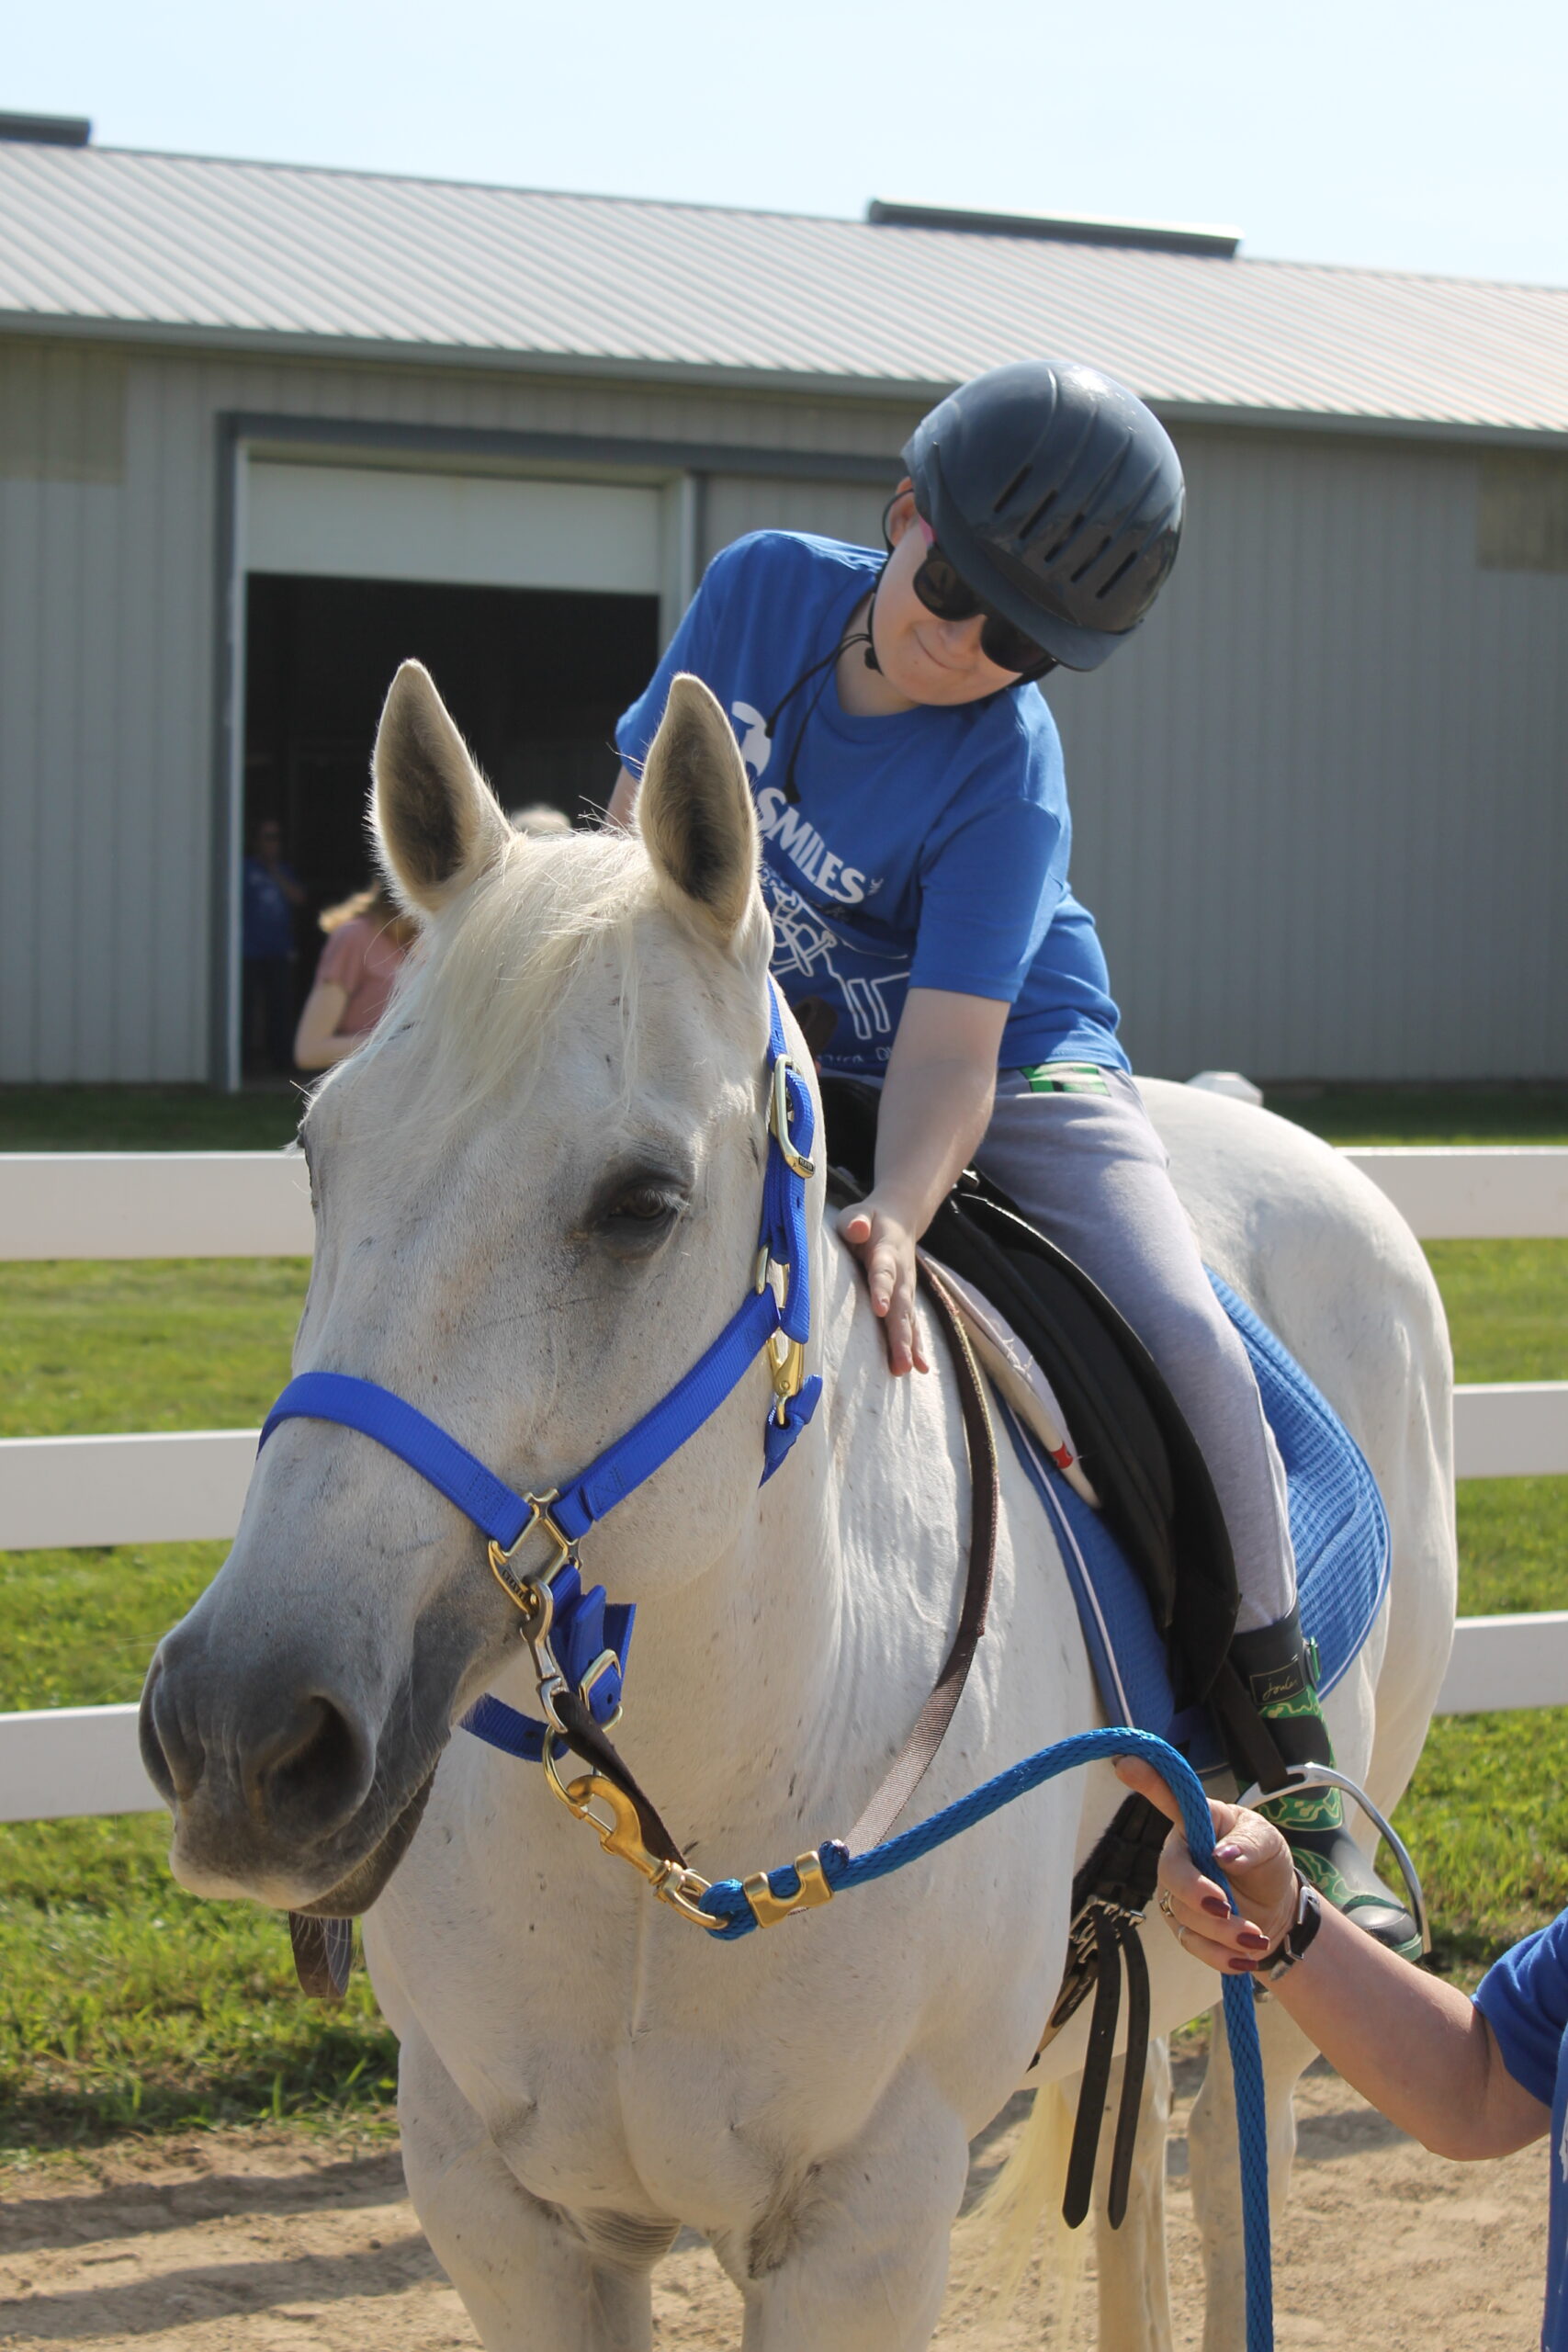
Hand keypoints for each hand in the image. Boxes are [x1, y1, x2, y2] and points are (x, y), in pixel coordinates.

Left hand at [836, 1195, 929, 1376]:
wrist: (900, 1217)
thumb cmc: (869, 1218)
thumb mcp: (858, 1212)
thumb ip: (856, 1220)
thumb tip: (857, 1228)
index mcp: (885, 1252)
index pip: (883, 1272)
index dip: (882, 1289)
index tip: (881, 1309)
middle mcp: (901, 1274)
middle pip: (901, 1306)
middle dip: (900, 1334)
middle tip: (900, 1361)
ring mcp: (907, 1288)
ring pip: (908, 1319)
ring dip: (908, 1345)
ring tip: (906, 1370)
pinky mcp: (907, 1298)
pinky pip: (913, 1324)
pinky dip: (917, 1346)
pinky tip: (920, 1369)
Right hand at [1115, 1756, 1299, 1976]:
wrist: (1278, 1909)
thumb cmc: (1266, 1862)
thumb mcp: (1269, 1843)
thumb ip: (1249, 1845)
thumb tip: (1223, 1855)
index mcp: (1196, 1821)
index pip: (1168, 1798)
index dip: (1147, 1781)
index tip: (1125, 1764)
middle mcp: (1180, 1854)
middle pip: (1170, 1872)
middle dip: (1196, 1892)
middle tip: (1227, 1906)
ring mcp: (1177, 1892)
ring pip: (1185, 1914)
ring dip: (1223, 1931)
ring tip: (1257, 1936)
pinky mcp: (1184, 1926)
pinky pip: (1192, 1945)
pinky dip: (1220, 1955)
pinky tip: (1245, 1958)